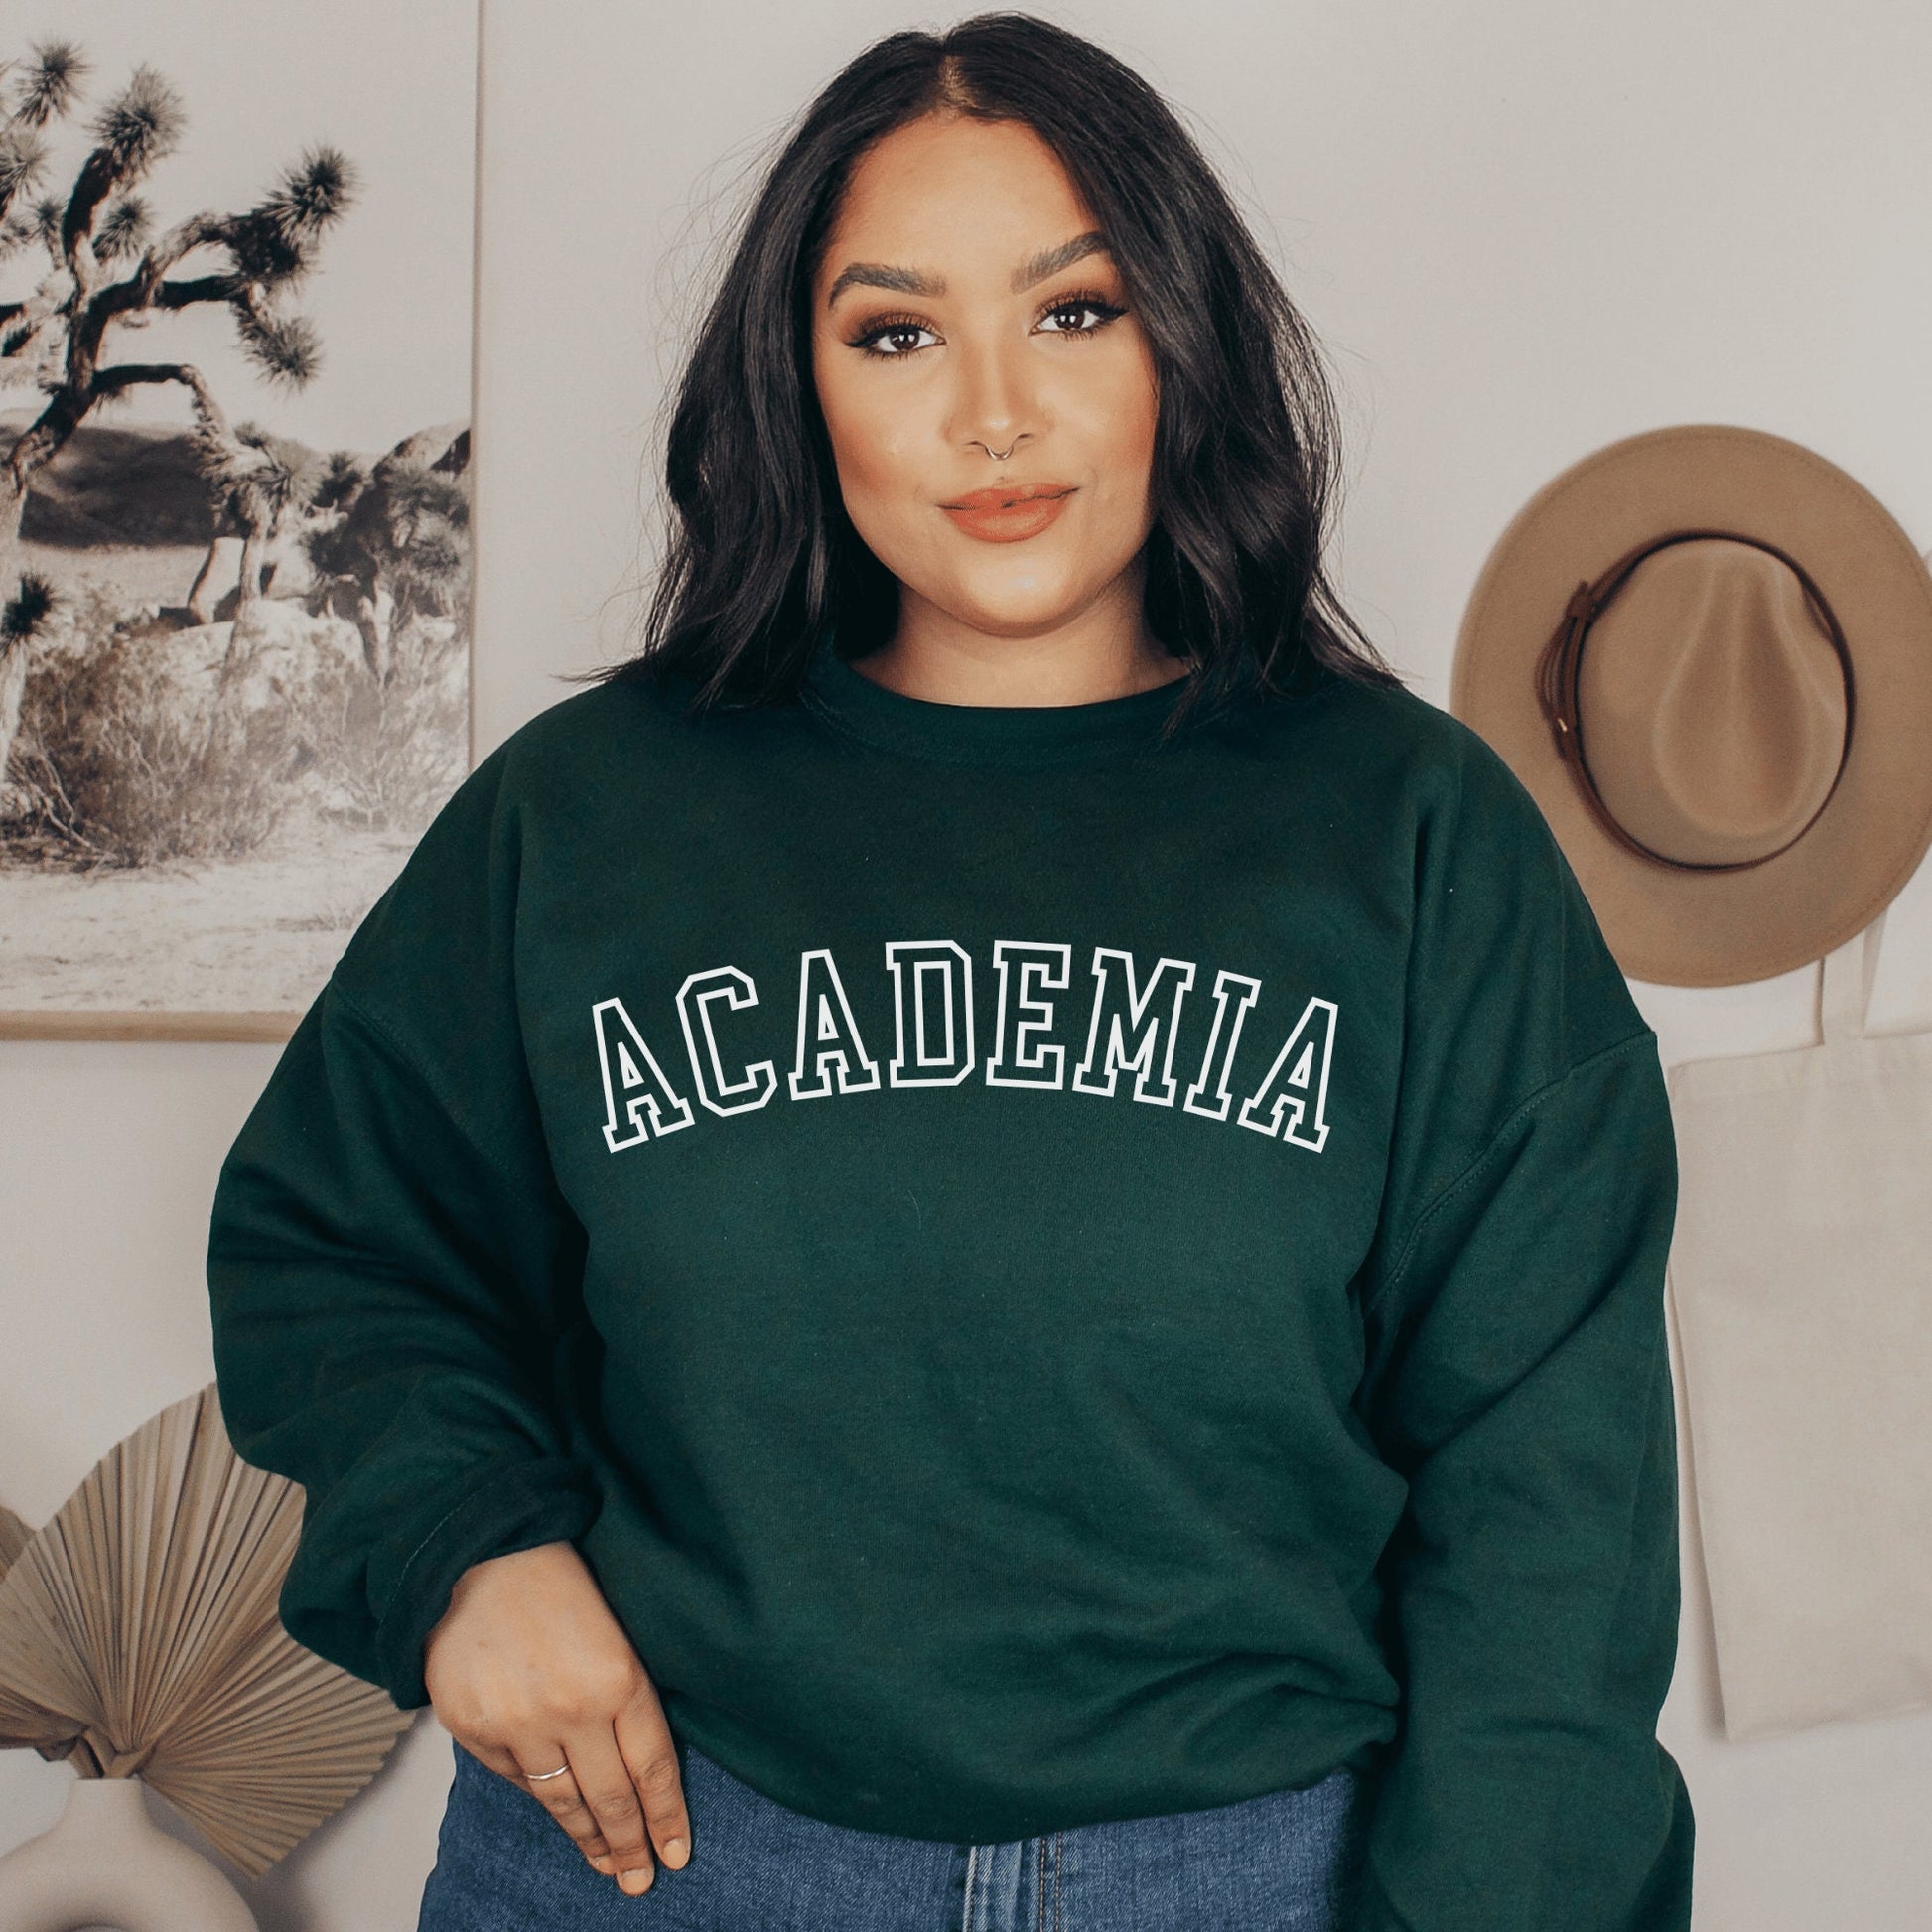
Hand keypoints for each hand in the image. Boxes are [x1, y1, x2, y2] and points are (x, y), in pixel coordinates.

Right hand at [423, 1539, 691, 1896]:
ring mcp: (517, 1723)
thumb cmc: (560, 1581)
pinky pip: (514, 1778)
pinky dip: (537, 1795)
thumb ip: (627, 1696)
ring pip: (559, 1800)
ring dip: (585, 1837)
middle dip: (629, 1845)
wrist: (482, 1553)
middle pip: (610, 1797)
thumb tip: (638, 1770)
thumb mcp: (617, 1629)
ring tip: (604, 1862)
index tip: (676, 1854)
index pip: (652, 1767)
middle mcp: (570, 1709)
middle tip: (639, 1880)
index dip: (666, 1817)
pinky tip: (555, 1809)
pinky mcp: (473, 1728)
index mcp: (618, 1676)